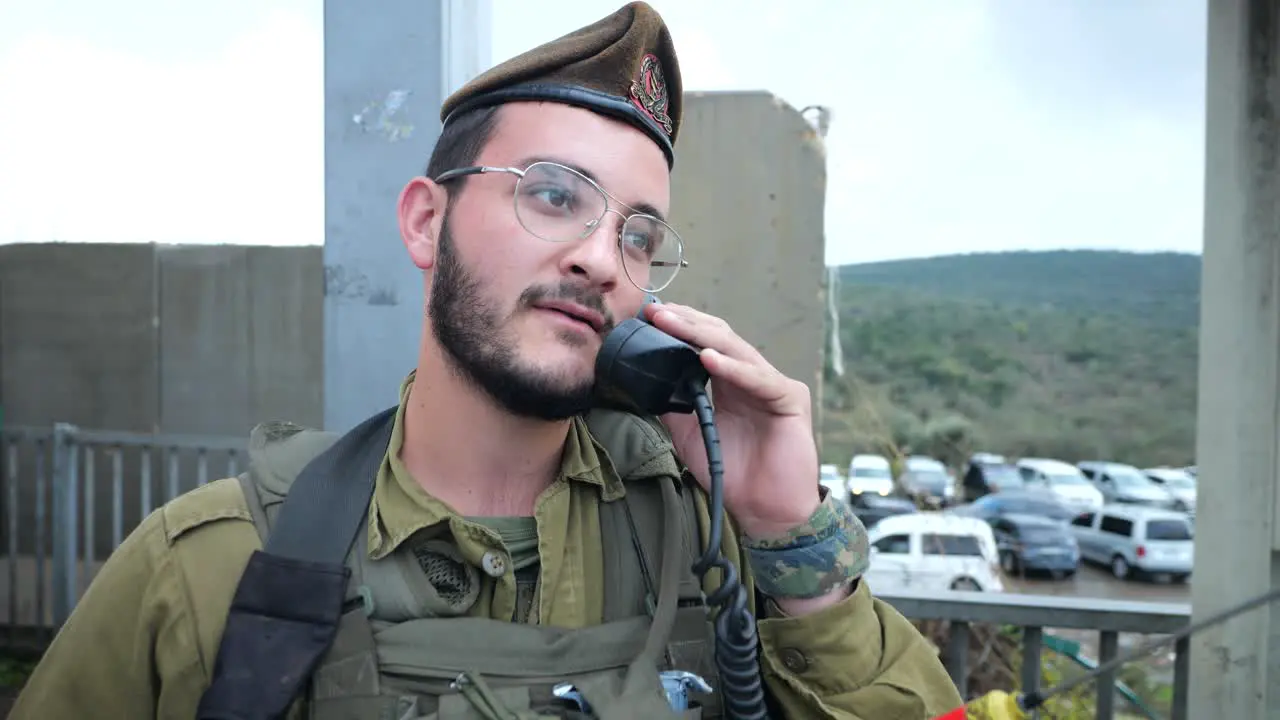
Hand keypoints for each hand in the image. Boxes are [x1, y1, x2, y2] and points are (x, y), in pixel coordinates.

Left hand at [643, 302, 820, 537]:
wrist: (765, 511)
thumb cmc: (734, 474)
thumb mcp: (691, 434)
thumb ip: (672, 407)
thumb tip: (642, 384)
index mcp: (731, 383)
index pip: (704, 343)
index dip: (679, 328)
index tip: (647, 317)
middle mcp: (752, 377)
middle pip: (718, 338)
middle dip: (686, 323)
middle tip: (655, 311)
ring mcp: (772, 385)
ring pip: (736, 351)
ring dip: (701, 336)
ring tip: (673, 324)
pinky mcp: (789, 399)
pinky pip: (759, 379)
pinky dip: (732, 368)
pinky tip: (707, 358)